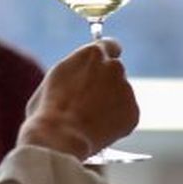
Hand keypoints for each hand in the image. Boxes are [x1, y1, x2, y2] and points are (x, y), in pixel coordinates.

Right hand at [19, 40, 138, 160]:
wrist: (60, 137)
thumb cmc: (48, 109)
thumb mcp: (55, 79)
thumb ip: (75, 71)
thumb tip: (80, 75)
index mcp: (92, 54)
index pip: (110, 46)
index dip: (106, 58)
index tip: (104, 67)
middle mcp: (114, 66)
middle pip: (115, 71)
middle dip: (106, 84)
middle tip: (89, 102)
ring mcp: (126, 89)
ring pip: (120, 95)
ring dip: (110, 104)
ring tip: (88, 121)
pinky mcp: (133, 112)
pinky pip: (126, 115)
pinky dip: (117, 123)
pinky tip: (98, 131)